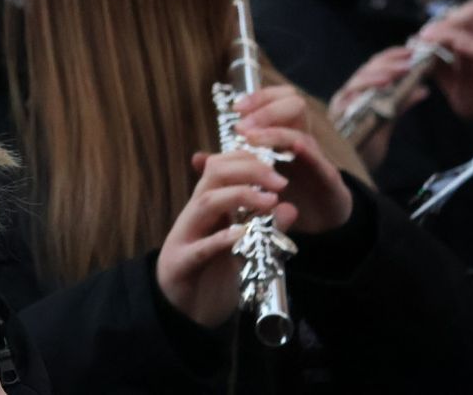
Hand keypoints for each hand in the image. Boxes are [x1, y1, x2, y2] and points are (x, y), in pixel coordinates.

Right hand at [157, 150, 289, 328]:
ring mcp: (185, 238)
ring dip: (238, 196)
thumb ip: (265, 229)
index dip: (247, 159)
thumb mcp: (243, 249)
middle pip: (214, 176)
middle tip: (279, 181)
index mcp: (206, 207)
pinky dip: (221, 239)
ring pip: (205, 202)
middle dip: (247, 170)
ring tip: (269, 201)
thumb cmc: (211, 275)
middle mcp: (194, 215)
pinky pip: (200, 248)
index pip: (221, 167)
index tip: (276, 165)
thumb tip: (291, 208)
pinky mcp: (181, 264)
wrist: (183, 313)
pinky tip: (242, 234)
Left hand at [233, 85, 352, 232]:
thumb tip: (196, 158)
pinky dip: (307, 152)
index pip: (278, 99)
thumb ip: (228, 166)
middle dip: (266, 108)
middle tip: (242, 126)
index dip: (259, 97)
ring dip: (276, 131)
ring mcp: (316, 159)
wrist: (320, 221)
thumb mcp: (254, 177)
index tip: (236, 108)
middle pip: (294, 103)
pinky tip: (292, 149)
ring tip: (252, 139)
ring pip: (302, 130)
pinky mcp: (328, 181)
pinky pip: (322, 161)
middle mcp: (301, 140)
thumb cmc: (287, 192)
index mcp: (284, 133)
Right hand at [329, 48, 428, 168]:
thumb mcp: (386, 122)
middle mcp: (346, 96)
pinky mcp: (337, 119)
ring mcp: (340, 106)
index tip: (412, 51)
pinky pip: (351, 101)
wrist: (348, 174)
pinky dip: (367, 91)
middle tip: (412, 58)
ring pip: (357, 82)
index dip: (391, 57)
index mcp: (357, 93)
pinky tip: (384, 87)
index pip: (373, 68)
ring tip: (402, 69)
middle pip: (365, 71)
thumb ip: (400, 104)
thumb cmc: (364, 147)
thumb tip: (424, 88)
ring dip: (381, 73)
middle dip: (389, 62)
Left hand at [423, 3, 472, 132]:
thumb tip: (418, 61)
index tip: (413, 39)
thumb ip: (439, 73)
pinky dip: (470, 47)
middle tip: (422, 35)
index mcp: (466, 55)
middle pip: (459, 29)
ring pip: (468, 36)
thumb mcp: (453, 88)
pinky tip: (457, 45)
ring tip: (431, 36)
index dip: (432, 33)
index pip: (449, 35)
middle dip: (438, 29)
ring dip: (448, 34)